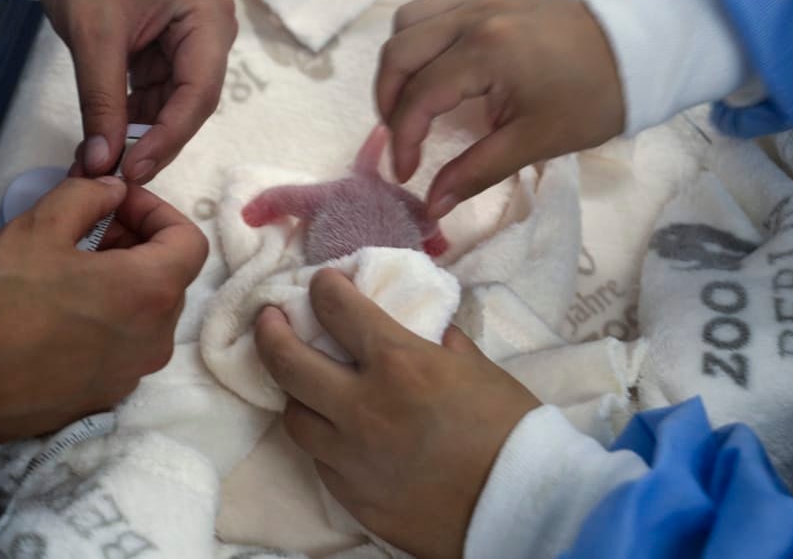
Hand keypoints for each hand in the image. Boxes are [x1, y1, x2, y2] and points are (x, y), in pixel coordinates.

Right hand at [0, 177, 207, 447]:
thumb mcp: (38, 227)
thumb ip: (88, 197)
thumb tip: (114, 192)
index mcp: (150, 292)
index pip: (190, 241)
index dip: (157, 212)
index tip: (117, 204)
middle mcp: (156, 338)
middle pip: (170, 277)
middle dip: (137, 244)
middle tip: (88, 229)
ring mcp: (133, 373)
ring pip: (148, 313)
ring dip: (123, 281)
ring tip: (70, 268)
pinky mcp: (107, 396)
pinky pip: (124, 346)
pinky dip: (109, 319)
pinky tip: (60, 312)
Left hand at [27, 0, 237, 180]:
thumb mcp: (93, 37)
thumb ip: (101, 102)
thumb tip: (102, 164)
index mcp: (207, 17)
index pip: (199, 92)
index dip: (168, 137)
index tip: (134, 169)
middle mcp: (211, 33)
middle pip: (191, 105)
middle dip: (154, 142)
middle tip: (119, 177)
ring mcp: (193, 47)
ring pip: (173, 109)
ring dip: (139, 137)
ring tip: (104, 166)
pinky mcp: (170, 57)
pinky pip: (157, 100)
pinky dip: (131, 122)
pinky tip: (105, 144)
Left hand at [254, 270, 539, 558]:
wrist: (523, 509)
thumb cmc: (510, 430)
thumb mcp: (478, 367)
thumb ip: (439, 342)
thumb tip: (422, 330)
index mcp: (397, 363)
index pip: (336, 309)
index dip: (324, 287)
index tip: (323, 283)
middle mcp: (361, 407)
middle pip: (286, 361)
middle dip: (270, 330)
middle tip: (269, 318)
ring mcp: (350, 456)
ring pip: (293, 416)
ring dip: (295, 393)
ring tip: (303, 384)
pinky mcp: (351, 496)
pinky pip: (320, 460)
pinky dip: (324, 440)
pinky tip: (338, 434)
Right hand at [376, 0, 623, 218]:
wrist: (636, 53)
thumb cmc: (590, 101)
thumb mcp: (533, 142)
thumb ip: (475, 172)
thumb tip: (431, 207)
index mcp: (486, 52)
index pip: (419, 97)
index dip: (403, 141)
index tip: (407, 175)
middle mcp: (472, 16)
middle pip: (399, 53)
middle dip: (388, 102)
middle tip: (401, 139)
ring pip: (407, 22)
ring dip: (398, 64)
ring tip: (410, 100)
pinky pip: (432, 5)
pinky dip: (419, 34)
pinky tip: (431, 63)